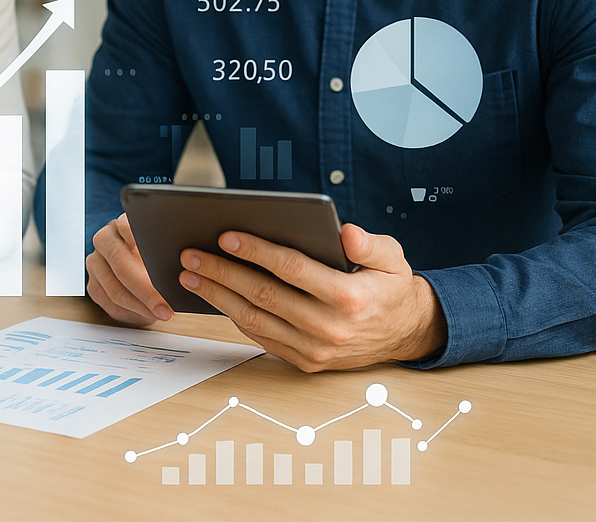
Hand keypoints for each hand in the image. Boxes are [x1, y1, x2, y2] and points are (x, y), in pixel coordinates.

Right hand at [85, 214, 172, 325]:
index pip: (130, 230)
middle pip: (121, 265)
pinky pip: (109, 304)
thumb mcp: (166, 246)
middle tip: (166, 307)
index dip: (146, 249)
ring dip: (140, 307)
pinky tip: (147, 315)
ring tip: (161, 314)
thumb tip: (185, 262)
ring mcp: (95, 262)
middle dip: (146, 291)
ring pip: (115, 290)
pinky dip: (131, 313)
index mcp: (121, 223)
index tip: (161, 267)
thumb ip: (168, 249)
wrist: (140, 268)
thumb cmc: (158, 257)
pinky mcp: (93, 285)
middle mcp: (105, 239)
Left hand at [179, 223, 446, 369]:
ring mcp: (315, 350)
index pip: (293, 270)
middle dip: (222, 273)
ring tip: (189, 275)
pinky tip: (213, 296)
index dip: (257, 251)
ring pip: (255, 319)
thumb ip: (371, 243)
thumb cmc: (390, 287)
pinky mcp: (305, 362)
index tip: (225, 235)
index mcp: (350, 298)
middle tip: (189, 254)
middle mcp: (330, 328)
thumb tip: (346, 232)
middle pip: (264, 295)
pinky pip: (260, 337)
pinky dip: (233, 316)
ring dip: (217, 296)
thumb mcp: (393, 258)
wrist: (406, 334)